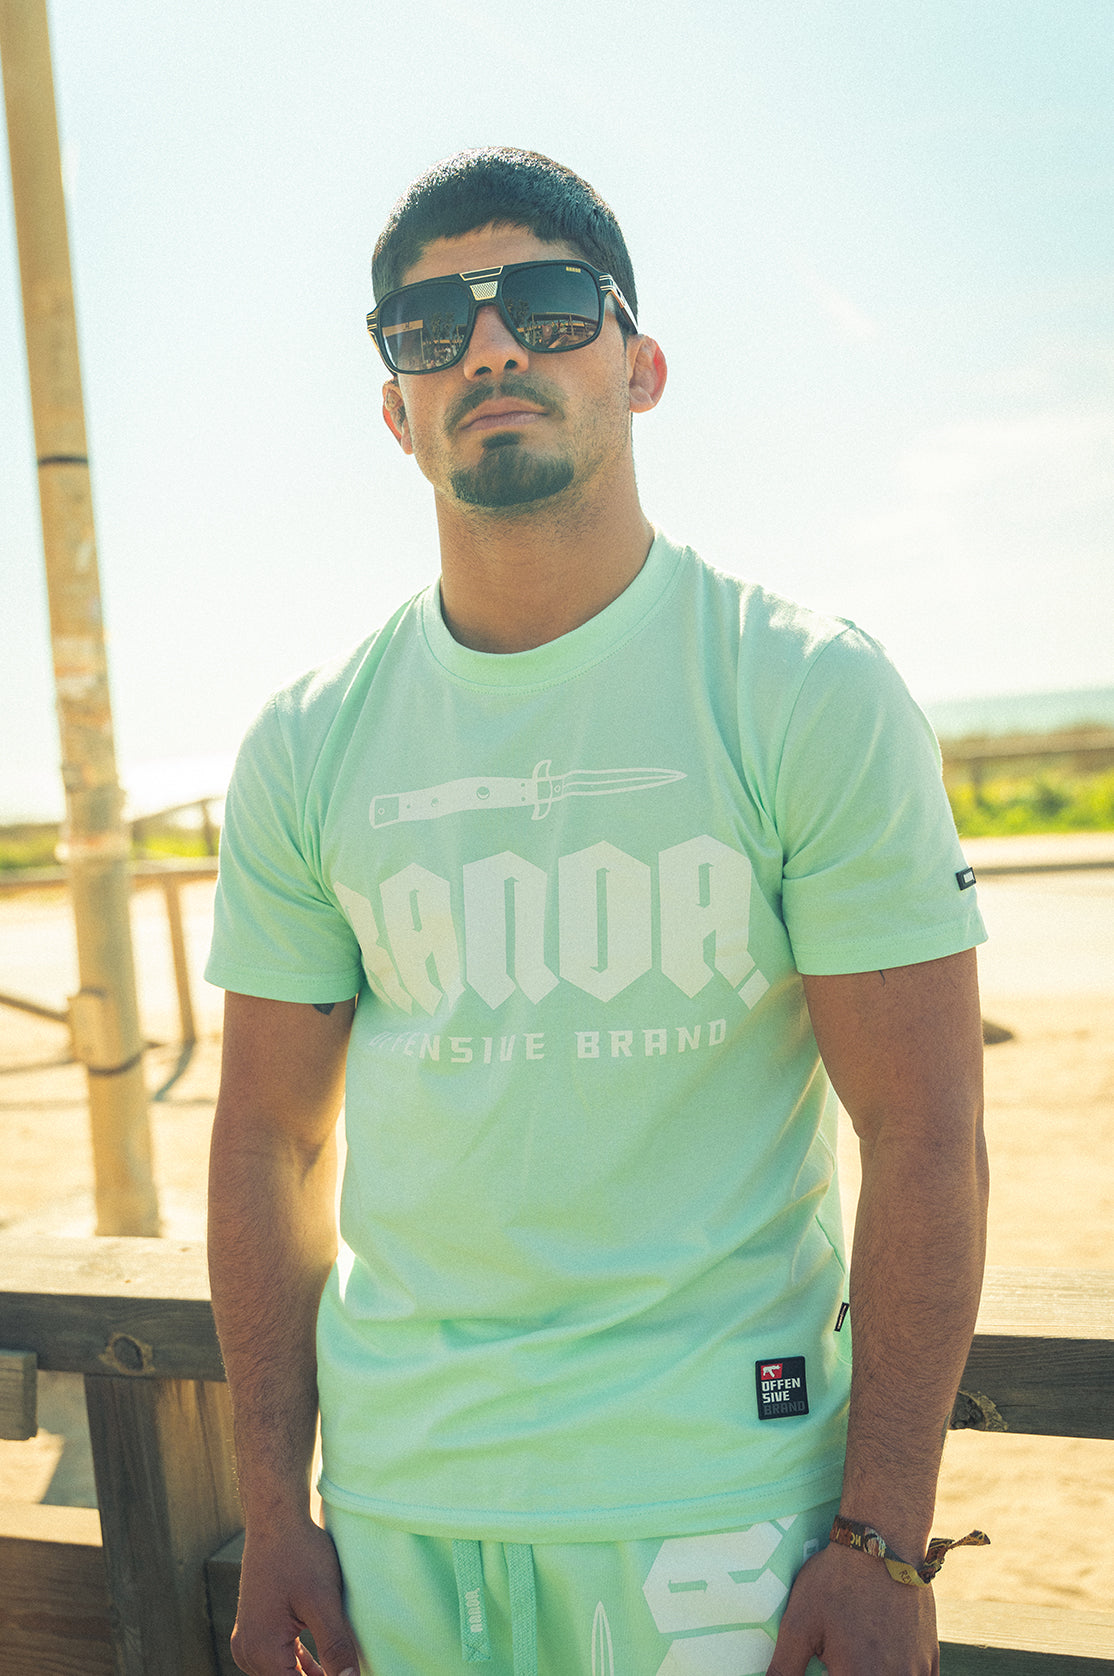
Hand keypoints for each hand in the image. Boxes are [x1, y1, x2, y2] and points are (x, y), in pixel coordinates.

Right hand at [230, 1516, 363, 1675]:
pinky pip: (277, 1660)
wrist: (276, 1519)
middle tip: (349, 1671)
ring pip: (283, 1674)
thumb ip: (336, 1647)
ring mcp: (248, 1641)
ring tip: (339, 1671)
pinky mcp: (255, 1629)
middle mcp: (248, 1652)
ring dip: (311, 1675)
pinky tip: (319, 1666)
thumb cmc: (300, 1553)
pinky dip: (299, 1664)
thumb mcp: (324, 1601)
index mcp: (261, 1650)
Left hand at [767, 1541, 938, 1674]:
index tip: (827, 1666)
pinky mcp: (931, 1658)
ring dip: (874, 1671)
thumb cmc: (837, 1581)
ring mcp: (916, 1672)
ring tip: (860, 1652)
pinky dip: (902, 1673)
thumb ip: (785, 1667)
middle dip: (848, 1670)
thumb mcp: (799, 1622)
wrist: (883, 1542)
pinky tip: (884, 1657)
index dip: (830, 1675)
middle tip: (840, 1655)